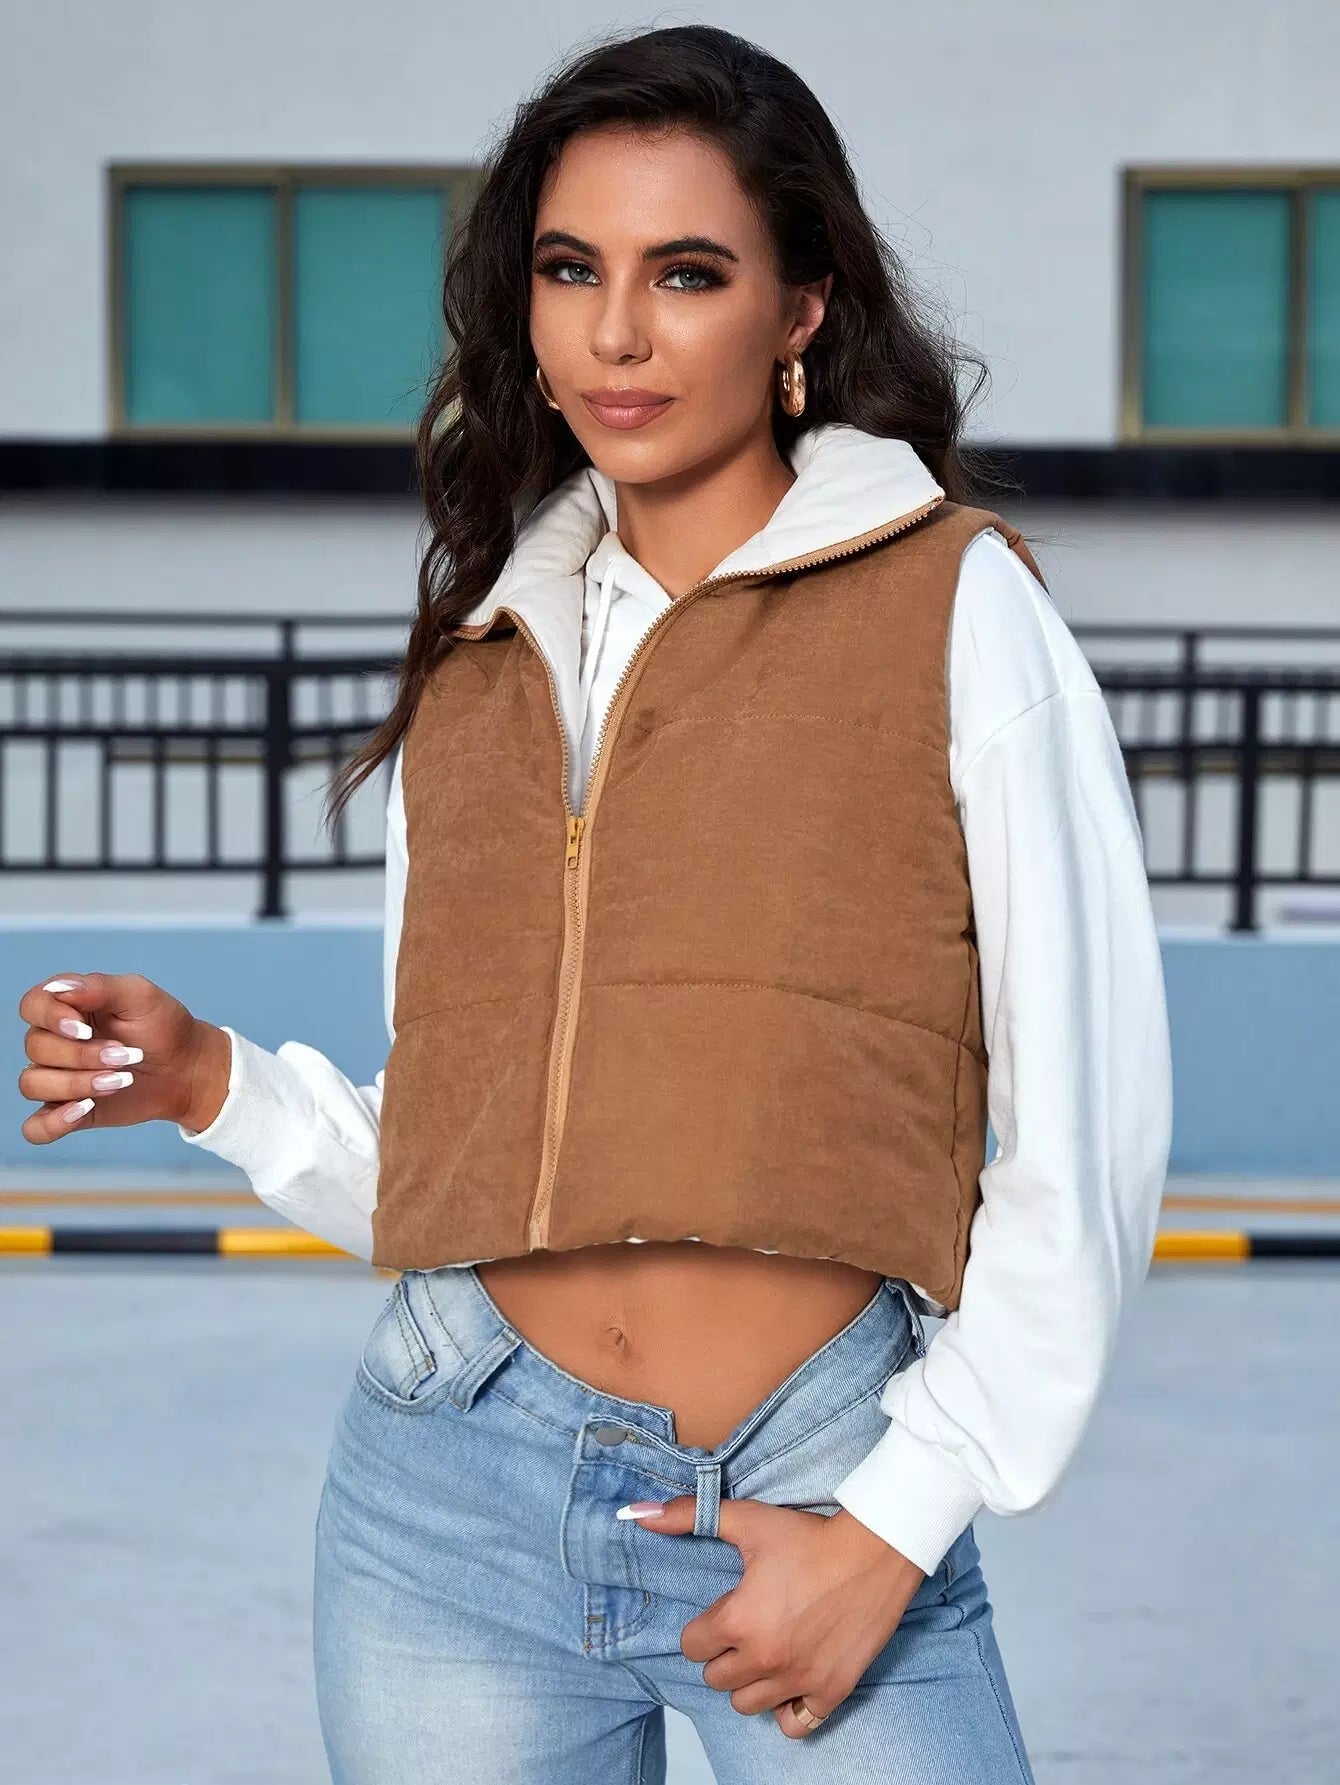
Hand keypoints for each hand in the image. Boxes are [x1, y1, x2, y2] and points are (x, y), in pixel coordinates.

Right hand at [16, 970, 229, 1142]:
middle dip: (82, 1055)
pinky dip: (52, 1122)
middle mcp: (56, 1041)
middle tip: (125, 1056)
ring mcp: (58, 1078)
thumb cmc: (164, 1027)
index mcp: (69, 1007)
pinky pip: (36, 1127)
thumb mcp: (141, 996)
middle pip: (36, 1047)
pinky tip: (83, 1109)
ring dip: (75, 1084)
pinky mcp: (67, 1111)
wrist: (188, 1069)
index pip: (32, 1006)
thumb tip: (59, 988)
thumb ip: (100, 987)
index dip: (51, 1018)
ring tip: (119, 1081)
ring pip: (32, 1084)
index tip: (85, 1030)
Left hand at [627, 1495, 924, 1738]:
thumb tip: (639, 1515)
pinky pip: (794, 1725)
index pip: (692, 1646)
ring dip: (749, 1682)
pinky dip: (788, 1710)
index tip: (724, 1611)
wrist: (875, 1550)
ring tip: (764, 1652)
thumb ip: (690, 1517)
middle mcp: (765, 1658)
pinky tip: (791, 1680)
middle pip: (716, 1678)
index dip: (704, 1626)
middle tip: (745, 1628)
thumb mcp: (748, 1520)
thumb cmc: (812, 1537)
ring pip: (747, 1705)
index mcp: (739, 1621)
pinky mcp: (831, 1691)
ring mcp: (799, 1679)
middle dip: (723, 1654)